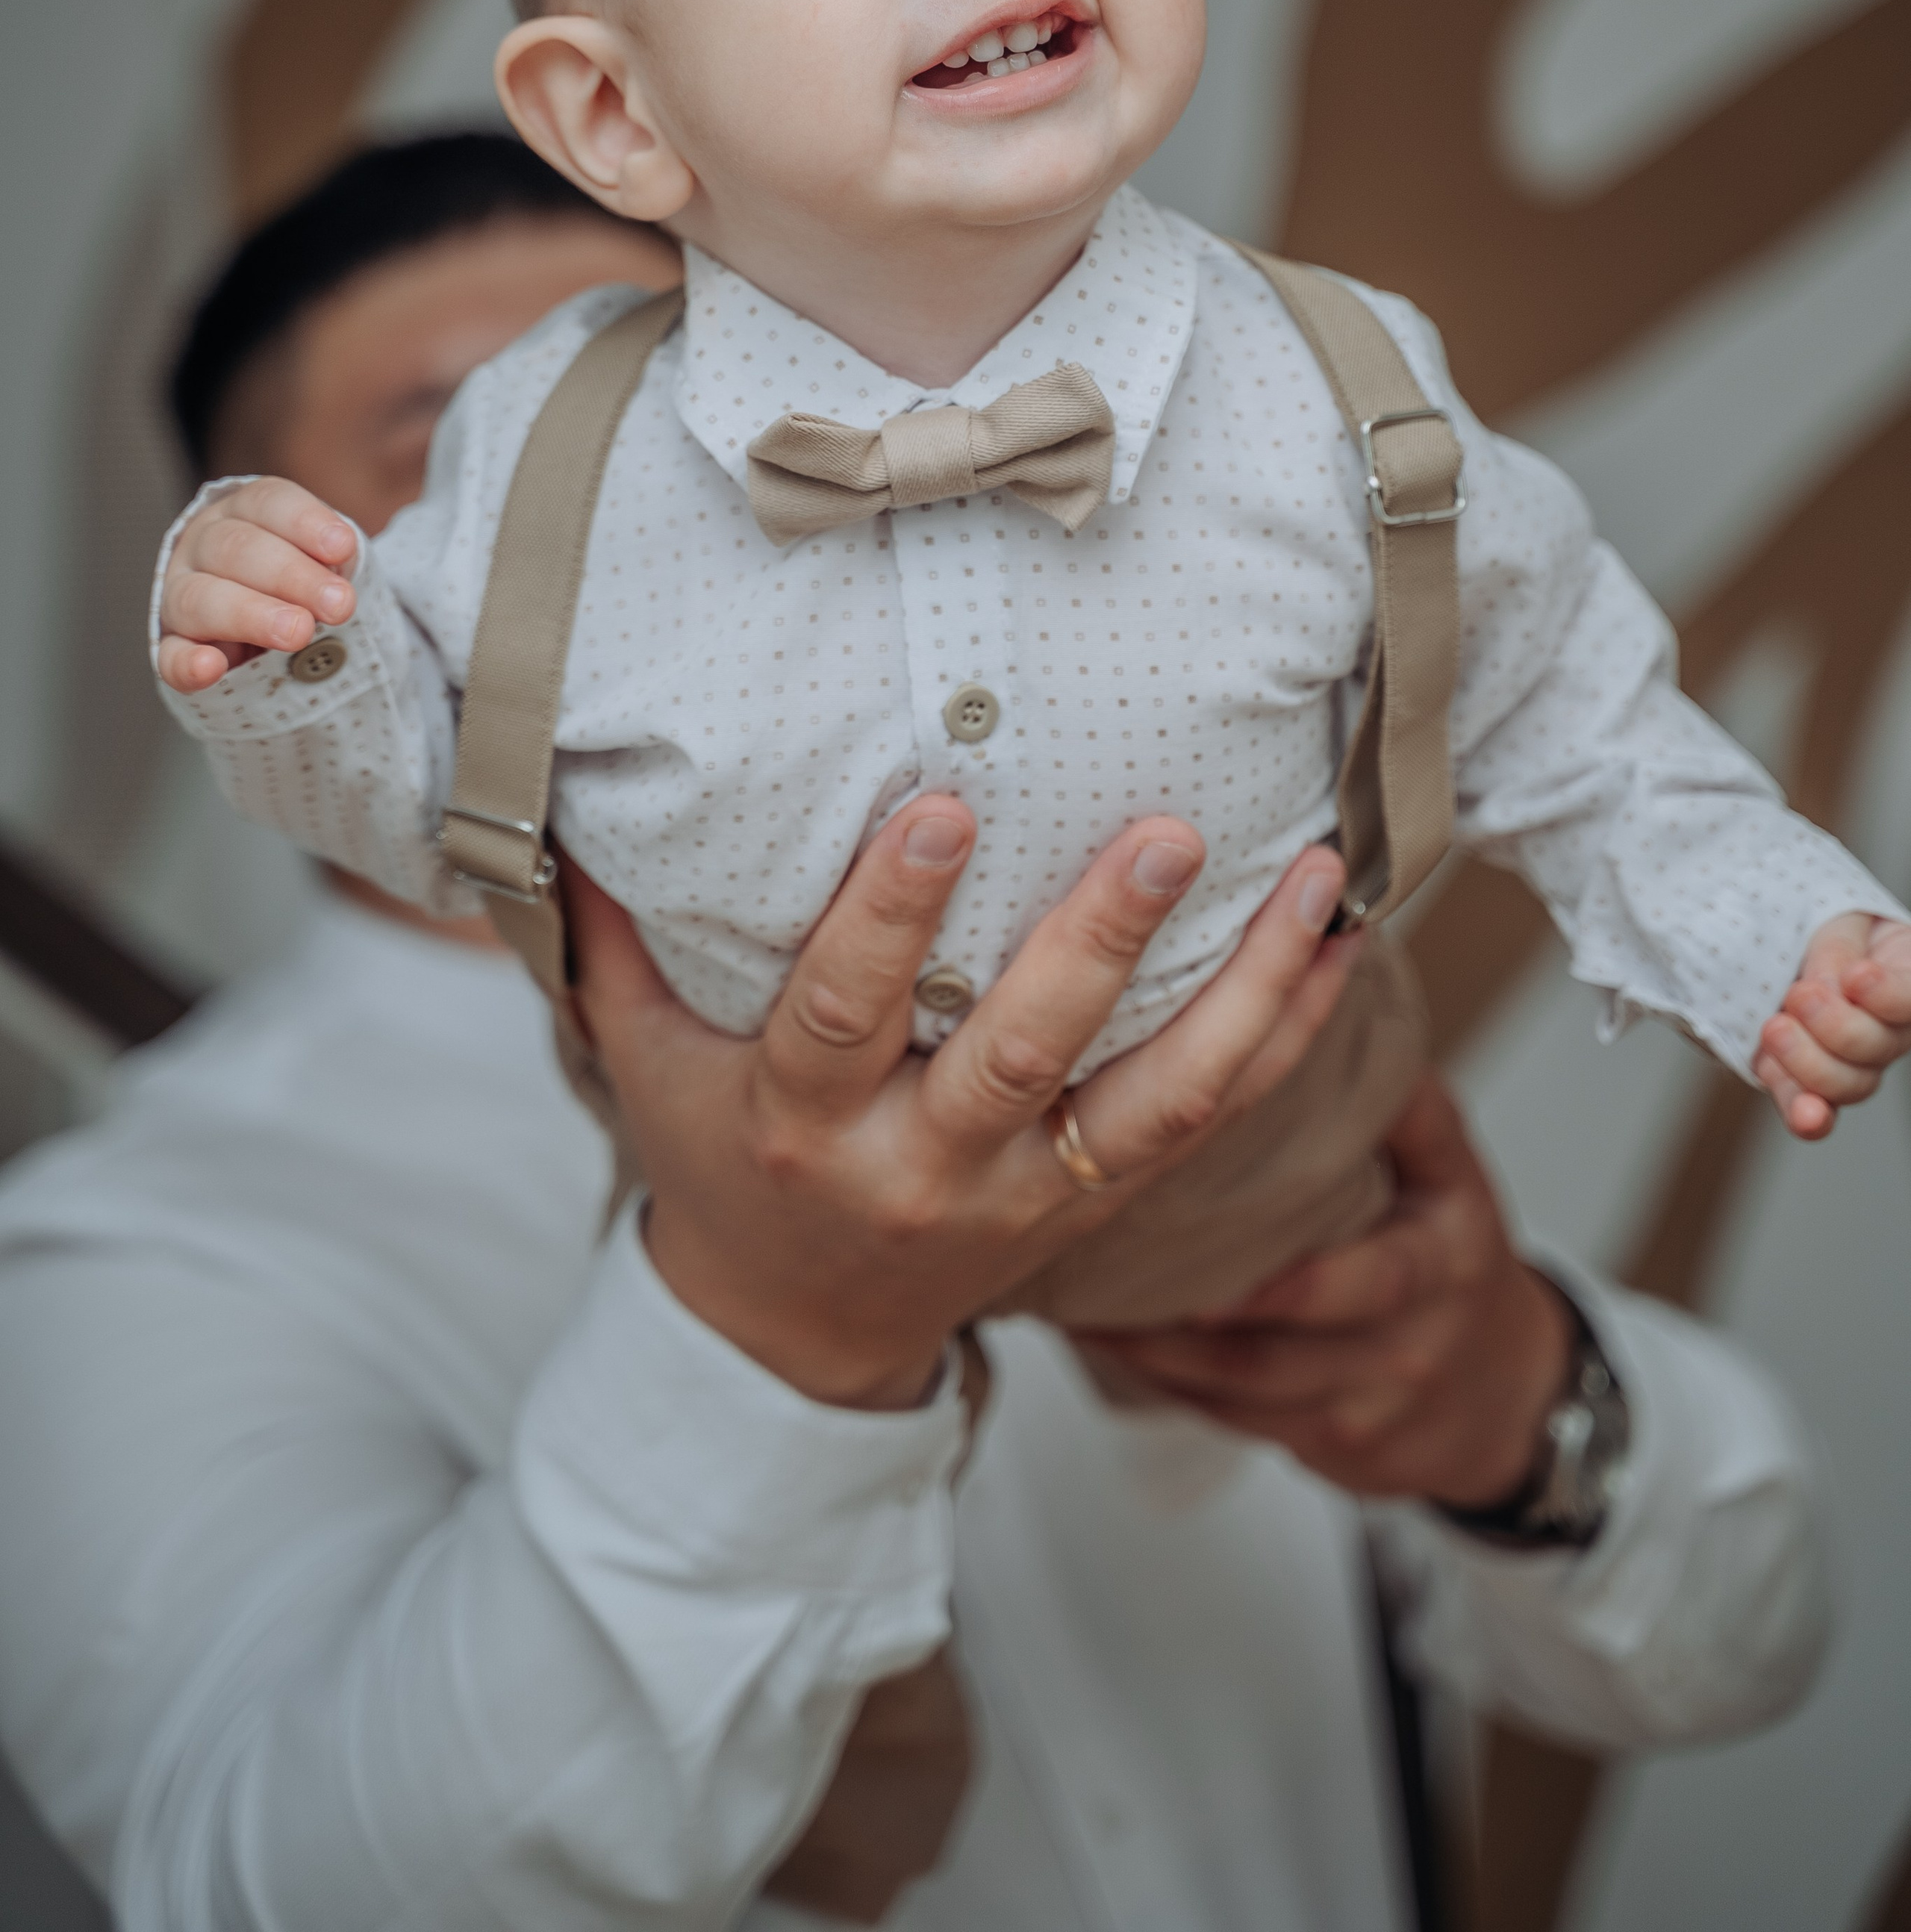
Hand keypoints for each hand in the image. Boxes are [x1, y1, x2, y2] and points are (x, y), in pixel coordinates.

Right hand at [155, 478, 357, 690]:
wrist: (266, 621)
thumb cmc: (303, 582)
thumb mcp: (322, 561)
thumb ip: (331, 567)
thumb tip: (343, 594)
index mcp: (244, 512)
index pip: (268, 503)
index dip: (305, 523)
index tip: (343, 548)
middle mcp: (205, 545)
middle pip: (236, 547)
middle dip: (292, 575)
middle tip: (339, 605)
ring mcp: (182, 595)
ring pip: (200, 598)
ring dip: (251, 615)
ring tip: (299, 633)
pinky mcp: (173, 646)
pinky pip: (170, 655)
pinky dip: (187, 663)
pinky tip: (211, 668)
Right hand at [564, 812, 1356, 1412]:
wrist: (793, 1332)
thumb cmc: (718, 1159)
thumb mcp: (639, 1061)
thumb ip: (613, 937)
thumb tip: (563, 791)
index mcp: (800, 1119)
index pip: (842, 1012)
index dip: (888, 918)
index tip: (938, 808)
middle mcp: (921, 1166)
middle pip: (1020, 1056)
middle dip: (1099, 944)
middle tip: (1168, 834)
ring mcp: (1024, 1196)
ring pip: (1152, 1105)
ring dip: (1240, 990)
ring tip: (1314, 882)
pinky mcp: (1097, 1206)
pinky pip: (1207, 1125)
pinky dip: (1282, 1037)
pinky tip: (1338, 945)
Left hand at [1075, 1074, 1572, 1507]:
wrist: (1505, 1398)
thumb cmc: (1457, 1263)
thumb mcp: (1454, 1176)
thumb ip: (1406, 1105)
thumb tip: (1348, 1010)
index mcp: (1438, 1268)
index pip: (1368, 1279)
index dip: (1289, 1285)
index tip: (1211, 1273)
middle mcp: (1401, 1346)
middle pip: (1282, 1352)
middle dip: (1188, 1329)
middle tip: (1101, 1286)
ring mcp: (1360, 1407)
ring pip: (1243, 1394)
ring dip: (1158, 1359)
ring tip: (1079, 1311)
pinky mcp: (1323, 1447)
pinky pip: (1235, 1420)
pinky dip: (1169, 1386)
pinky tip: (1110, 1348)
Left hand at [1755, 911, 1910, 1140]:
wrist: (1774, 947)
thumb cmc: (1814, 925)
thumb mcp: (1831, 919)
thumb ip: (1837, 950)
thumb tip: (1834, 989)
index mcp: (1902, 980)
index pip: (1910, 997)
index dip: (1890, 995)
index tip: (1857, 977)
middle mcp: (1886, 1029)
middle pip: (1879, 1047)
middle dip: (1837, 1025)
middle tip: (1800, 994)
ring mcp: (1848, 1062)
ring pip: (1850, 1084)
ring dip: (1809, 1062)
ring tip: (1776, 1028)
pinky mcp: (1805, 1082)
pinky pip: (1813, 1110)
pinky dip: (1805, 1112)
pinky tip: (1805, 1115)